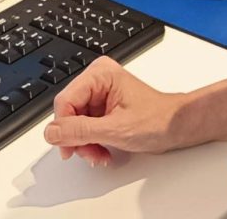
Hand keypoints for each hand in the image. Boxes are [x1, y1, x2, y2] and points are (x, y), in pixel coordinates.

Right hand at [43, 56, 184, 165]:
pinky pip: (84, 127)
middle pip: (68, 113)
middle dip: (77, 139)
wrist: (174, 125)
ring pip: (74, 124)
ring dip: (84, 144)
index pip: (65, 101)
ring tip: (100, 154)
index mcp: (101, 74)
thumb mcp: (114, 129)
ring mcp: (99, 93)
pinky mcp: (102, 107)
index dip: (63, 129)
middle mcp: (98, 79)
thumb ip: (80, 131)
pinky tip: (102, 150)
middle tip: (91, 153)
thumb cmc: (156, 119)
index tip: (69, 149)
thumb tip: (52, 132)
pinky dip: (91, 142)